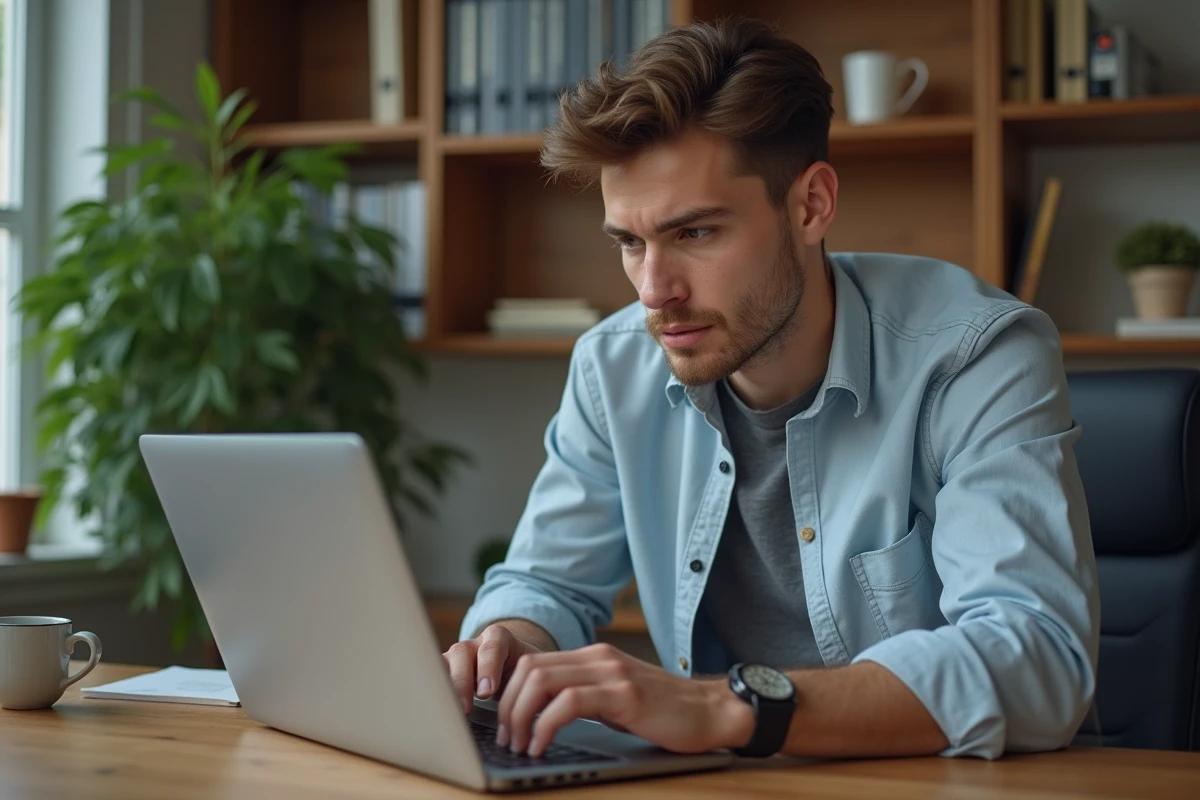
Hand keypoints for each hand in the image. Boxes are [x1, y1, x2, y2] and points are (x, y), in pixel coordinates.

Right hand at [443, 623, 543, 714]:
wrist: (512, 668)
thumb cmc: (522, 672)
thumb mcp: (530, 672)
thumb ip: (531, 683)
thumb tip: (533, 709)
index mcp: (499, 638)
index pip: (492, 646)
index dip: (488, 668)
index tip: (487, 693)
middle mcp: (473, 644)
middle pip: (461, 653)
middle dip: (462, 681)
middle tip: (466, 708)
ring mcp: (455, 657)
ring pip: (442, 664)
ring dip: (443, 688)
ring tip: (447, 713)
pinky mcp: (443, 672)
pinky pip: (433, 679)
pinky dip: (433, 695)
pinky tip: (436, 713)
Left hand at [496, 643, 754, 756]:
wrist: (711, 712)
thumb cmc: (665, 712)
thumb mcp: (616, 698)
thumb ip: (584, 697)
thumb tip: (541, 716)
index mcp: (593, 657)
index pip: (533, 663)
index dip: (509, 693)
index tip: (503, 724)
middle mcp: (599, 658)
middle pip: (530, 669)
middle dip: (508, 706)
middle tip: (506, 739)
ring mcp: (611, 673)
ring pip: (542, 681)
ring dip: (521, 716)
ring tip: (520, 745)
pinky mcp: (624, 695)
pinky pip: (568, 702)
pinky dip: (546, 725)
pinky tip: (542, 745)